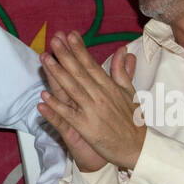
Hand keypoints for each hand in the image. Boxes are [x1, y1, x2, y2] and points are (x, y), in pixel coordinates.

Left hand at [38, 32, 143, 170]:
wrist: (139, 149)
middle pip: (79, 72)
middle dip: (65, 55)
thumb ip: (122, 71)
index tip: (70, 35)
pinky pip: (68, 114)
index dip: (79, 49)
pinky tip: (44, 96)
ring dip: (57, 73)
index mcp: (110, 87)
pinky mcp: (86, 127)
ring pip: (72, 88)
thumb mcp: (130, 93)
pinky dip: (56, 106)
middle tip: (54, 40)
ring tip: (45, 59)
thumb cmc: (134, 122)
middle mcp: (100, 95)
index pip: (91, 64)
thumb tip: (124, 51)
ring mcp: (92, 111)